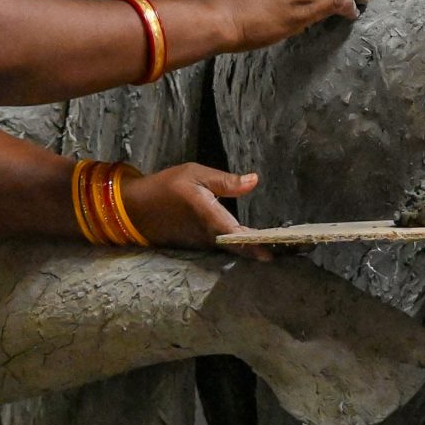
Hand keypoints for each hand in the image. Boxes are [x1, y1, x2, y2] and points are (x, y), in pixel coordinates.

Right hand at [122, 163, 268, 258]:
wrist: (135, 208)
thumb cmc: (166, 187)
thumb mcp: (195, 174)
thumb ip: (225, 181)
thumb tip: (255, 180)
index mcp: (209, 217)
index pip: (238, 235)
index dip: (258, 244)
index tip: (278, 250)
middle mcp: (208, 236)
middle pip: (239, 247)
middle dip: (262, 248)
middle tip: (289, 249)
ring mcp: (201, 243)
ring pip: (232, 249)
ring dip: (253, 248)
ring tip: (281, 245)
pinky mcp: (197, 244)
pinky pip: (222, 247)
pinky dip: (239, 246)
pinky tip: (255, 242)